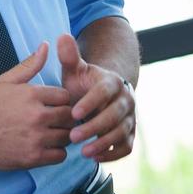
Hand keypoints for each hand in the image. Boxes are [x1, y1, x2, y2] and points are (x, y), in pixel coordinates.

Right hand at [0, 43, 75, 170]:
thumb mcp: (5, 81)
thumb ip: (29, 64)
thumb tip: (45, 45)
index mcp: (32, 94)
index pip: (65, 96)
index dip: (60, 101)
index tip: (52, 106)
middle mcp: (36, 115)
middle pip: (69, 116)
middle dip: (64, 118)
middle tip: (54, 121)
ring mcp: (36, 138)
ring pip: (68, 136)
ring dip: (62, 135)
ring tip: (51, 133)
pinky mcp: (34, 157)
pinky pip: (61, 155)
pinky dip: (57, 152)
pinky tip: (46, 147)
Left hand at [58, 33, 135, 161]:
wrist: (101, 96)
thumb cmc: (83, 83)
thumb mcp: (75, 70)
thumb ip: (68, 56)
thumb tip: (61, 36)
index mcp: (112, 82)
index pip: (105, 92)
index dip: (91, 102)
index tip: (73, 112)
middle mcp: (126, 99)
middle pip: (115, 115)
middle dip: (94, 126)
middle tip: (73, 136)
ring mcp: (130, 118)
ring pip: (121, 132)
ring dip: (103, 143)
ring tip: (83, 151)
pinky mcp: (130, 134)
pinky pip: (126, 147)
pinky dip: (113, 154)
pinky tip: (95, 158)